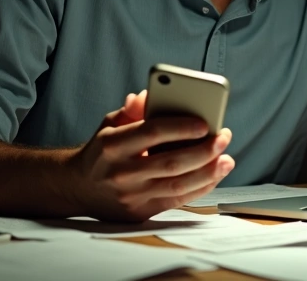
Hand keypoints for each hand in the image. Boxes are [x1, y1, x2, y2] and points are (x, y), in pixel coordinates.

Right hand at [65, 92, 235, 221]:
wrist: (79, 188)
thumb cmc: (102, 151)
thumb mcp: (110, 124)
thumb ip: (132, 110)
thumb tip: (149, 94)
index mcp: (113, 145)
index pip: (151, 133)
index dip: (180, 127)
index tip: (203, 122)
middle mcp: (122, 172)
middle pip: (170, 162)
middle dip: (203, 151)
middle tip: (223, 138)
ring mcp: (132, 195)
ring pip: (177, 185)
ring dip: (208, 172)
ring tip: (227, 159)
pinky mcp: (141, 211)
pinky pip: (177, 200)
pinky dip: (200, 188)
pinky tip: (214, 175)